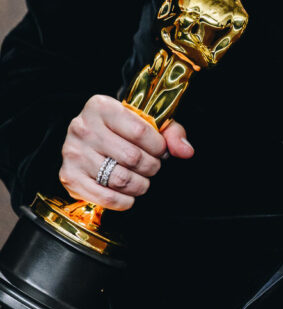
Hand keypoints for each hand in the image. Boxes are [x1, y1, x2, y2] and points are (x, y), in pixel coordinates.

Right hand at [59, 95, 193, 209]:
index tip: (160, 150)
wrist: (93, 139)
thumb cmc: (123, 130)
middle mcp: (82, 127)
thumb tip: (186, 151)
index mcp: (101, 107)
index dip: (158, 146)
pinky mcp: (70, 177)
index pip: (140, 131)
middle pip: (132, 158)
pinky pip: (106, 197)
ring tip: (141, 179)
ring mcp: (73, 153)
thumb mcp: (149, 122)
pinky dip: (125, 201)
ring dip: (141, 185)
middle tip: (152, 166)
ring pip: (122, 180)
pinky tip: (129, 194)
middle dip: (152, 167)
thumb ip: (172, 133)